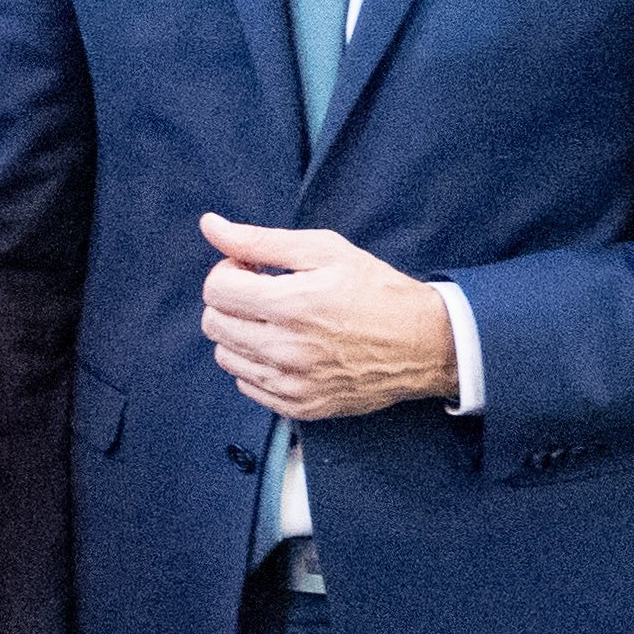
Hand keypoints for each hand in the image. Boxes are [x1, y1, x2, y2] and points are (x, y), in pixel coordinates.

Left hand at [197, 213, 456, 420]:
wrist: (423, 344)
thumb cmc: (376, 290)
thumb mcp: (324, 250)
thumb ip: (261, 240)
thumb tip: (211, 226)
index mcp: (291, 305)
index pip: (215, 290)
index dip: (229, 271)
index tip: (253, 270)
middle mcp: (286, 350)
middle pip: (214, 323)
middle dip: (231, 301)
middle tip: (264, 292)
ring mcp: (291, 384)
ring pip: (225, 356)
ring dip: (240, 333)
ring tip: (276, 321)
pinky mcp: (298, 406)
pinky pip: (247, 384)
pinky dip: (256, 363)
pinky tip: (285, 347)